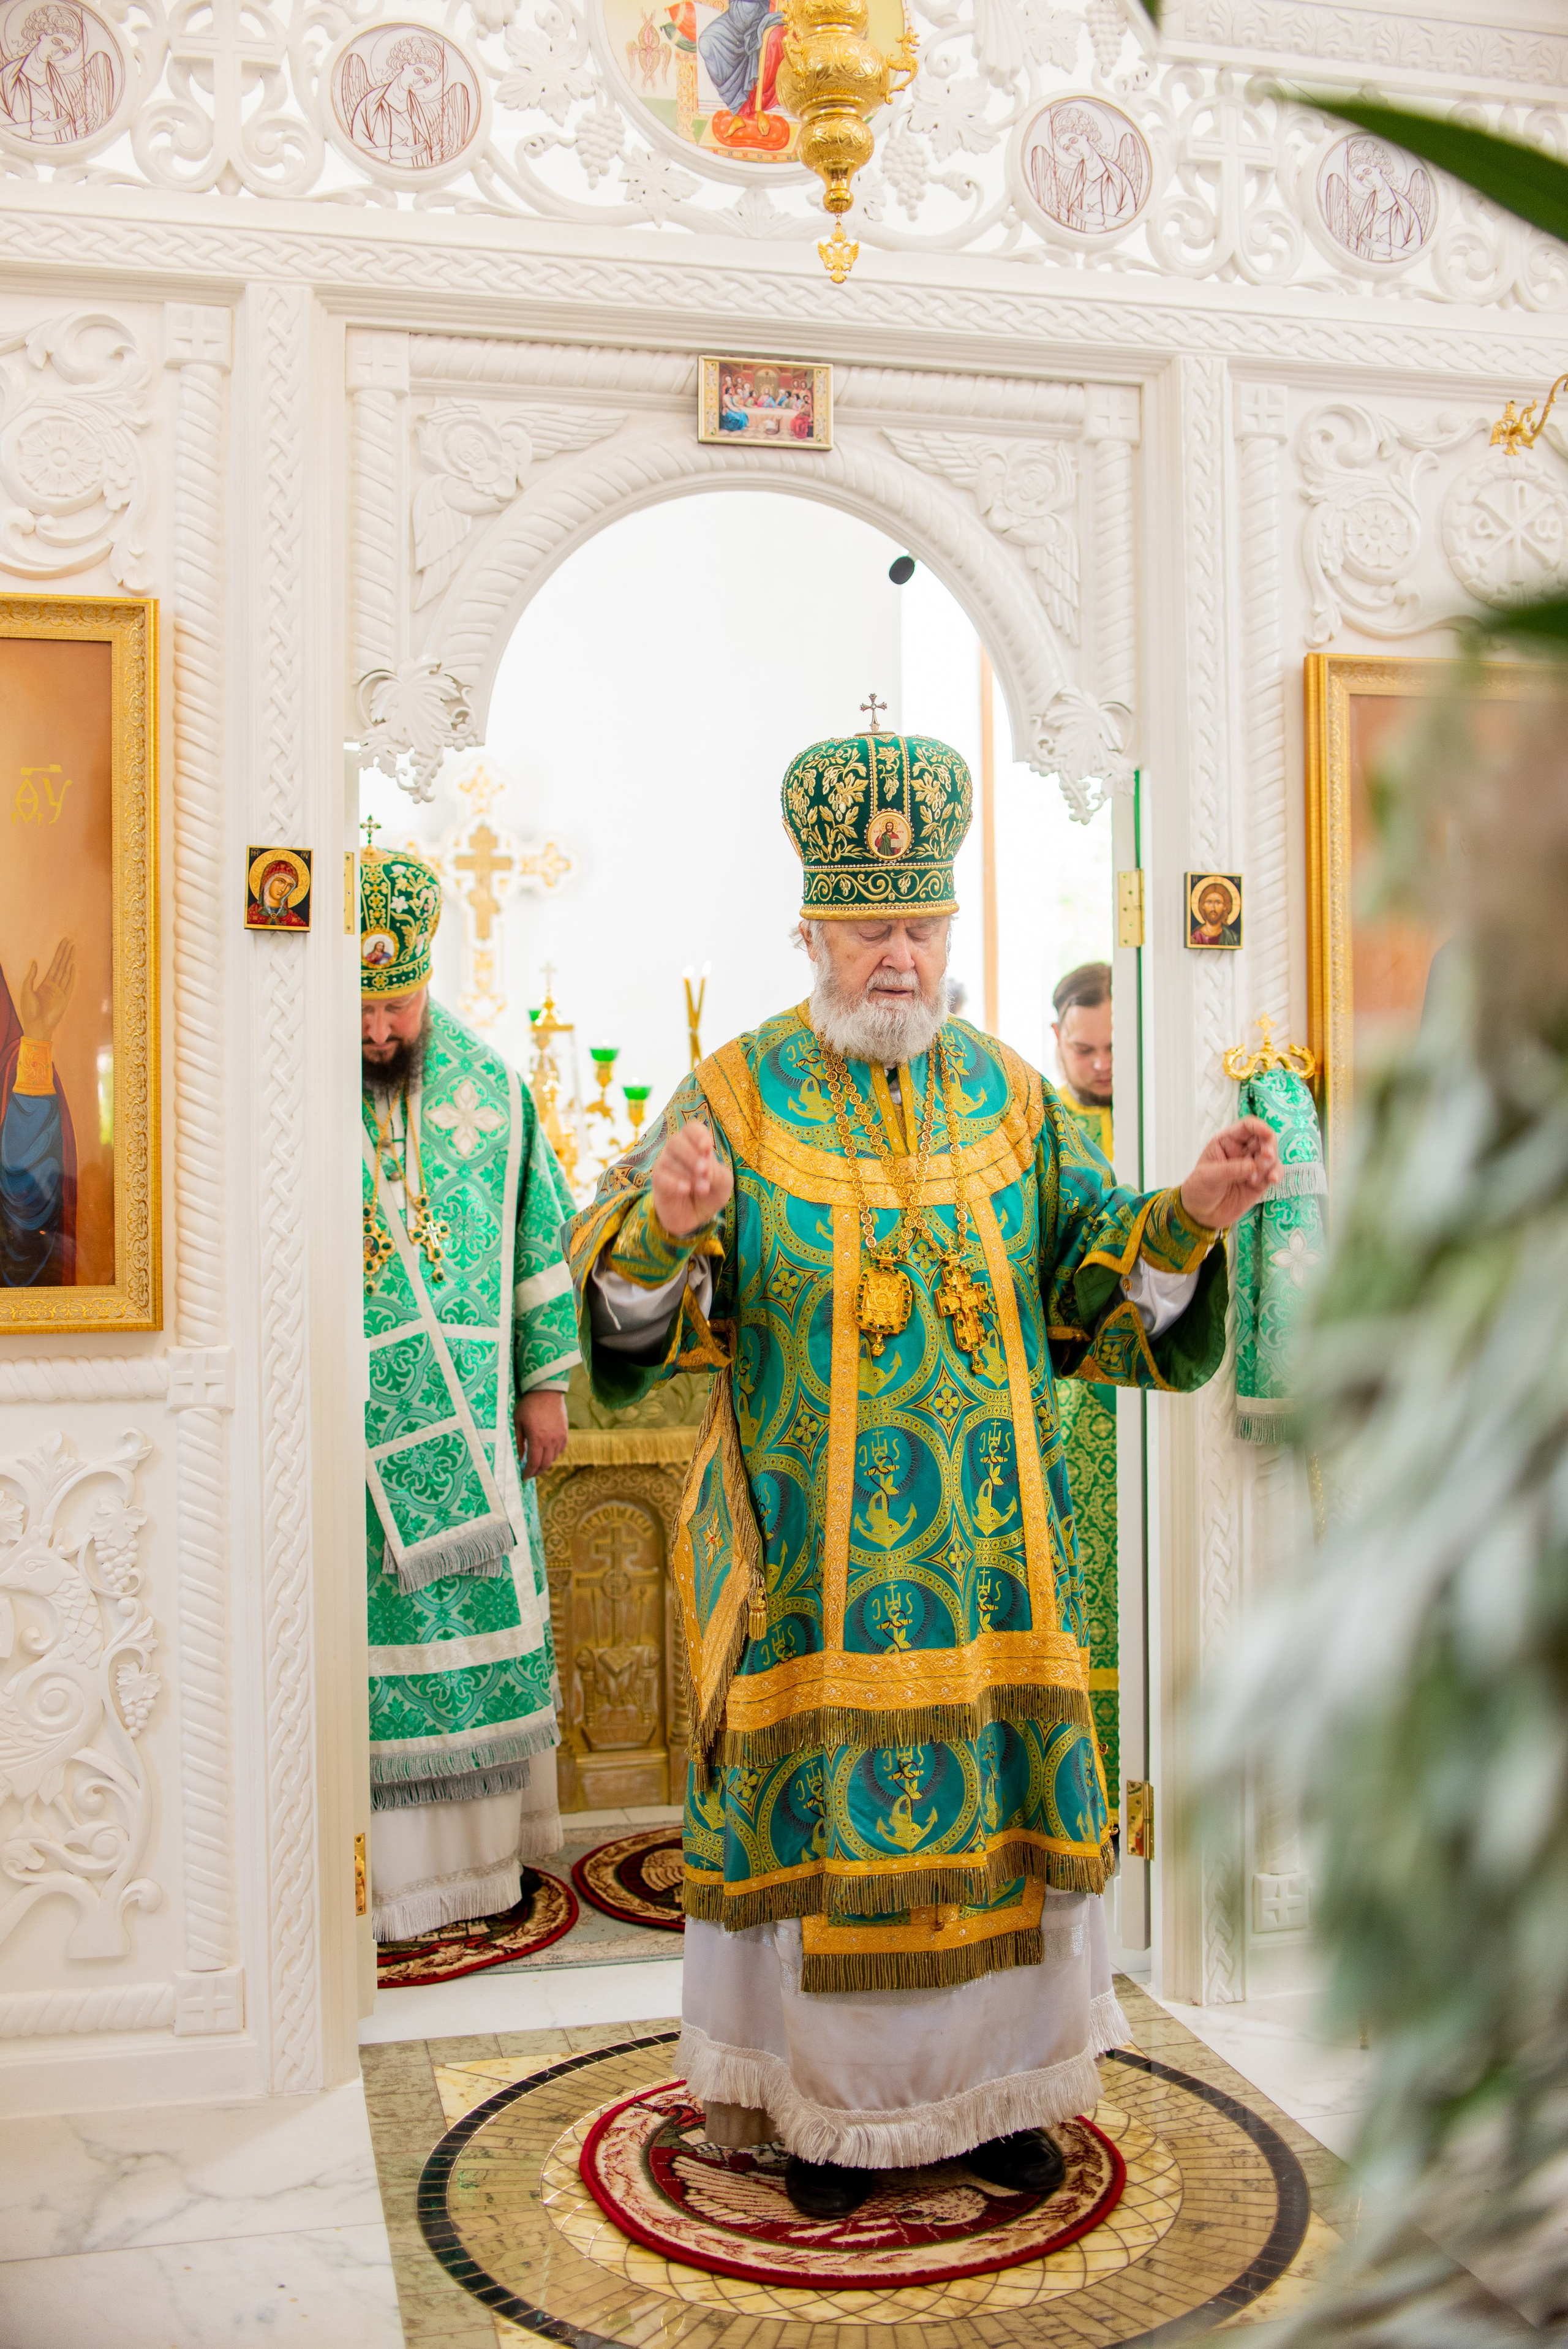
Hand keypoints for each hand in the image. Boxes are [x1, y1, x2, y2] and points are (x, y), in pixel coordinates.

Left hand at [19, 938, 75, 1041]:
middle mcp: (54, 985)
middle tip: (70, 941)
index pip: (54, 964)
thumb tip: (35, 962)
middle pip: (61, 965)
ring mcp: (61, 991)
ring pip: (66, 972)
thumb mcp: (26, 990)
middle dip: (66, 953)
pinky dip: (72, 975)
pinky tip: (73, 966)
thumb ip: (31, 976)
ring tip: (73, 948)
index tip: (63, 943)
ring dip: (69, 960)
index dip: (58, 953)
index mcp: (45, 983)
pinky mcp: (65, 998)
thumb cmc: (29, 1010)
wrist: (36, 1025)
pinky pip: (70, 984)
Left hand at [514, 1388, 568, 1479]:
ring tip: (536, 1464)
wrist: (546, 1391)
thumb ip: (518, 1442)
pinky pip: (560, 1450)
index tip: (523, 1476)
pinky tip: (546, 1453)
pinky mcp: (565, 1433)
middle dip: (536, 1472)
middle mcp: (551, 1440)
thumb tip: (519, 1458)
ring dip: (544, 1464)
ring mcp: (560, 1437)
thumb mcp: (517, 1423)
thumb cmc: (528, 1405)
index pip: (534, 1463)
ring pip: (553, 1458)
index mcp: (537, 1439)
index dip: (528, 1473)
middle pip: (545, 1464)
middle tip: (529, 1474)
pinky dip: (552, 1455)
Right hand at [651, 1119, 732, 1237]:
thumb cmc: (710, 1193)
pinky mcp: (658, 1182)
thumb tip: (705, 1168)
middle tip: (704, 1171)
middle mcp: (676, 1151)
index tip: (707, 1147)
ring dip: (689, 1174)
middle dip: (692, 1155)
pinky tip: (686, 1189)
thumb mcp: (723, 1184)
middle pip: (676, 1141)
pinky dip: (674, 1182)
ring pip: (669, 1160)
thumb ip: (718, 1173)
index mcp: (694, 1145)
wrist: (697, 1217)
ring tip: (703, 1189)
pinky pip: (660, 1176)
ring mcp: (665, 1165)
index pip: (691, 1129)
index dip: (698, 1135)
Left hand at [1178, 1118, 1280, 1232]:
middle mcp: (1242, 1151)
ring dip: (1271, 1163)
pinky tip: (1272, 1179)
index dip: (1259, 1127)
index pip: (1247, 1127)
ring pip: (1271, 1157)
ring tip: (1258, 1177)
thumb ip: (1231, 1170)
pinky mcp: (1259, 1181)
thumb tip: (1253, 1166)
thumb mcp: (1208, 1177)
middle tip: (1266, 1157)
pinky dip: (1276, 1174)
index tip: (1267, 1134)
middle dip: (1269, 1146)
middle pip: (1264, 1140)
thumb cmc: (1198, 1189)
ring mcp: (1252, 1166)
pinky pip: (1273, 1173)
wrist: (1200, 1214)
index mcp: (1227, 1141)